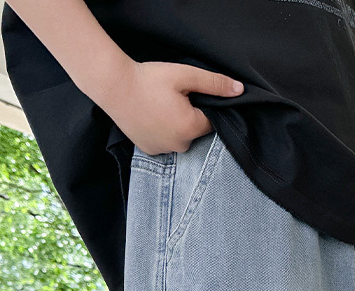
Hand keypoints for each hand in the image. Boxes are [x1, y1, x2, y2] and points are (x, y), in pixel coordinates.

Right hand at [99, 59, 243, 153]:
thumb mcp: (185, 75)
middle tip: (172, 98)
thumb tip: (240, 90)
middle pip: (196, 131)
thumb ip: (214, 84)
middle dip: (190, 116)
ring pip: (180, 138)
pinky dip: (162, 132)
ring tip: (160, 106)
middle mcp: (179, 146)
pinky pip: (164, 142)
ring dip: (176, 125)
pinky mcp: (149, 150)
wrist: (114, 86)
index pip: (212, 121)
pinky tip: (152, 116)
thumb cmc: (149, 79)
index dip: (204, 106)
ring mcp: (163, 151)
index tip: (189, 94)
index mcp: (191, 128)